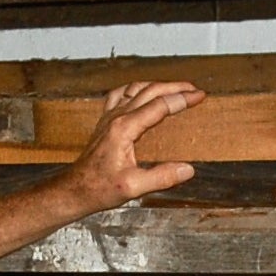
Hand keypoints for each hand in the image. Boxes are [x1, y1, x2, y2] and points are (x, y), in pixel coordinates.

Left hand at [61, 81, 200, 209]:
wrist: (75, 189)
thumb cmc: (100, 188)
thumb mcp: (133, 187)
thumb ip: (162, 178)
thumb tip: (188, 170)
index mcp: (124, 129)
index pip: (159, 106)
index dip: (181, 99)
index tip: (199, 96)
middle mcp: (116, 117)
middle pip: (149, 91)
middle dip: (174, 87)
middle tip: (194, 89)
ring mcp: (109, 117)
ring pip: (136, 89)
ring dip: (157, 85)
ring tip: (175, 88)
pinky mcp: (105, 121)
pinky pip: (121, 95)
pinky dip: (136, 89)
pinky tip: (142, 92)